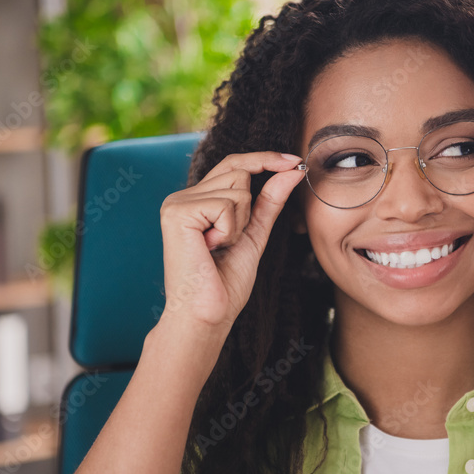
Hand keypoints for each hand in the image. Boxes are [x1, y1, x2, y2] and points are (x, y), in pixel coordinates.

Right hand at [158, 151, 304, 330]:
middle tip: (229, 243)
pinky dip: (229, 231)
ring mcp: (177, 202)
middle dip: (249, 210)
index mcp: (197, 200)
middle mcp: (182, 196)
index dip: (265, 159)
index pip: (234, 165)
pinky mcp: (177, 212)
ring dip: (239, 224)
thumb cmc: (225, 283)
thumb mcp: (254, 234)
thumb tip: (292, 171)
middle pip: (239, 172)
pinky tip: (210, 249)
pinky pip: (226, 205)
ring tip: (218, 248)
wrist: (207, 314)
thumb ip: (270, 201)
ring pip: (236, 188)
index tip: (296, 161)